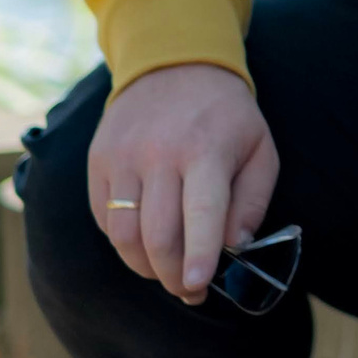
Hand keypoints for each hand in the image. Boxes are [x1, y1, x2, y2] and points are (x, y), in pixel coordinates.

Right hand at [87, 63, 277, 303]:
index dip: (199, 256)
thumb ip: (252, 200)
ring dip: (144, 266)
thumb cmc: (226, 116)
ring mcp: (122, 158)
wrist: (174, 66)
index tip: (197, 286)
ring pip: (124, 235)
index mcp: (206, 150)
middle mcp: (159, 155)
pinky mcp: (98, 162)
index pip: (201, 214)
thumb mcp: (259, 148)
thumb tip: (236, 246)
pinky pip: (104, 219)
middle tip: (189, 292)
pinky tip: (143, 241)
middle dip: (172, 275)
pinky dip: (123, 242)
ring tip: (165, 272)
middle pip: (158, 235)